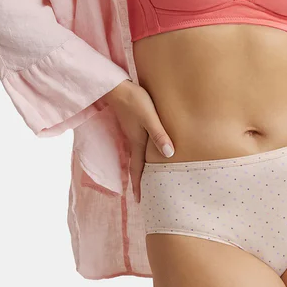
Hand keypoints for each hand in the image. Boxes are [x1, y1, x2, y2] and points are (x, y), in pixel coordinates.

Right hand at [100, 80, 174, 203]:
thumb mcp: (150, 118)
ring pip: (136, 155)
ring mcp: (131, 132)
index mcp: (137, 142)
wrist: (117, 86)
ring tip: (146, 177)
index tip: (139, 201)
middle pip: (136, 165)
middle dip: (139, 181)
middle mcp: (132, 140)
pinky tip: (147, 151)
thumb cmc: (135, 101)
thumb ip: (159, 135)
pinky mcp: (132, 124)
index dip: (138, 185)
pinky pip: (137, 145)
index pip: (137, 169)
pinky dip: (141, 154)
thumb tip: (169, 155)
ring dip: (140, 168)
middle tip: (144, 194)